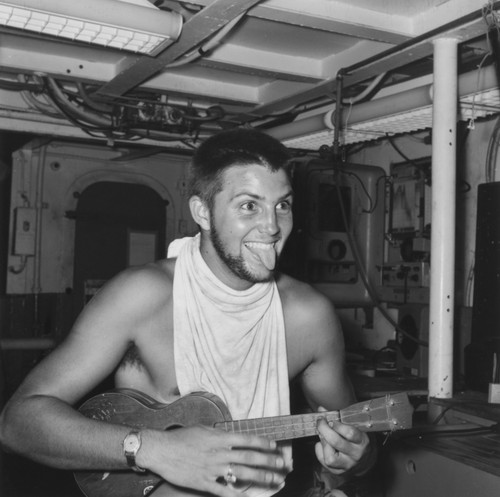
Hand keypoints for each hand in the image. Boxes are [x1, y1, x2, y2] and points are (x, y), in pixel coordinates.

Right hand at [141, 425, 288, 496]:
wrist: (161, 450)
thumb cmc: (182, 437)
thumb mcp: (203, 429)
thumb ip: (220, 434)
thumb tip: (234, 437)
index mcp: (219, 437)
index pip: (246, 439)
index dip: (263, 443)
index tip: (274, 446)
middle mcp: (219, 453)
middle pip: (249, 458)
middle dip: (269, 461)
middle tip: (283, 464)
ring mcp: (212, 469)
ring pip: (242, 474)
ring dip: (261, 477)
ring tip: (275, 480)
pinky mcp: (204, 483)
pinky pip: (225, 491)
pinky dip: (238, 495)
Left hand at [314, 406, 370, 475]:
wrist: (365, 460)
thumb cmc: (357, 439)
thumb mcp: (354, 426)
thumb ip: (338, 417)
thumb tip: (321, 409)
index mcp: (362, 441)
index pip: (349, 433)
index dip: (337, 424)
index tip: (331, 418)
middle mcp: (356, 454)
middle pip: (336, 442)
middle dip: (324, 429)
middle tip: (320, 422)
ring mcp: (347, 465)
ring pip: (330, 458)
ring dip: (323, 443)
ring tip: (323, 435)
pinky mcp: (339, 472)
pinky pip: (324, 462)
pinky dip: (319, 450)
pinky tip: (323, 444)